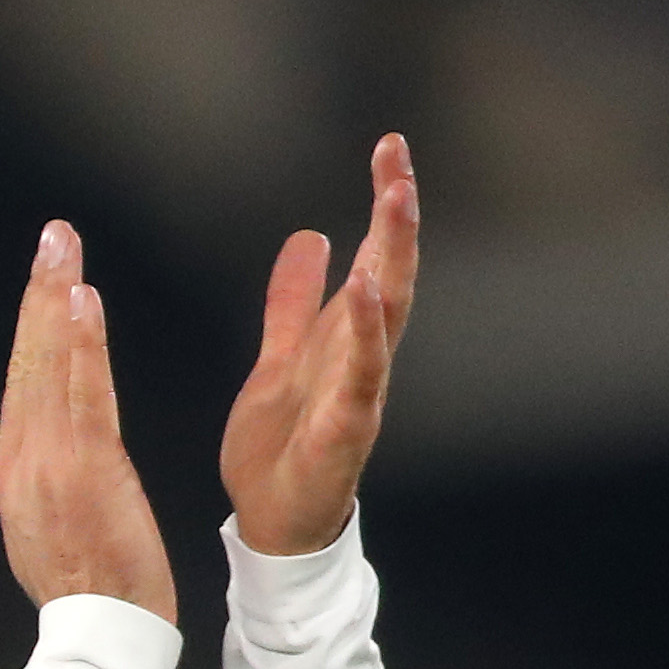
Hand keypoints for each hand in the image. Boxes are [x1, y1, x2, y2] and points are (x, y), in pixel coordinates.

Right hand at [0, 219, 177, 624]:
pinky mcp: (84, 468)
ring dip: (55, 300)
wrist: (99, 636)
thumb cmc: (88, 592)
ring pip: (49, 367)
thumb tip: (37, 454)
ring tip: (62, 249)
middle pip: (27, 363)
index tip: (43, 283)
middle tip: (52, 238)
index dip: (30, 328)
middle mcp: (20, 461)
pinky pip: (81, 393)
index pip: (21, 385)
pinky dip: (78, 344)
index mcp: (13, 474)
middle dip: (37, 294)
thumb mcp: (47, 532)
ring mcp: (48, 462)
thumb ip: (41, 483)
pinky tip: (80, 302)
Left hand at [221, 134, 416, 555]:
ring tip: (394, 205)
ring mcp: (358, 397)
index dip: (385, 205)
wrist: (269, 522)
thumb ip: (295, 303)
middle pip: (389, 278)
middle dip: (397, 218)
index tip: (389, 147)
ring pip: (384, 321)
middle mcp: (362, 361)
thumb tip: (312, 238)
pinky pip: (359, 382)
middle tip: (398, 160)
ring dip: (390, 262)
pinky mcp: (341, 436)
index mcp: (346, 340)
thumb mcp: (280, 357)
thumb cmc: (281, 446)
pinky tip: (363, 294)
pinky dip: (365, 339)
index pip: (374, 259)